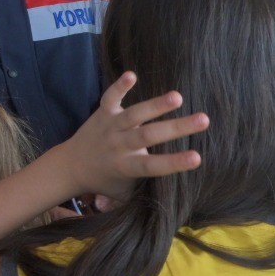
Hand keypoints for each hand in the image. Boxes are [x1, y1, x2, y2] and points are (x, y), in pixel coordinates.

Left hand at [49, 72, 207, 202]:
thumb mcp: (125, 194)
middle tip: (204, 119)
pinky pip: (110, 98)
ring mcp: (110, 127)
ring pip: (134, 115)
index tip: (198, 157)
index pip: (154, 166)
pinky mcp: (102, 113)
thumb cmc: (105, 180)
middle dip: (177, 127)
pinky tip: (132, 74)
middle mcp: (120, 145)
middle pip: (149, 136)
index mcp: (127, 167)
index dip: (174, 162)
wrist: (70, 165)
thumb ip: (147, 193)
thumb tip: (177, 200)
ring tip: (178, 96)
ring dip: (155, 105)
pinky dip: (119, 87)